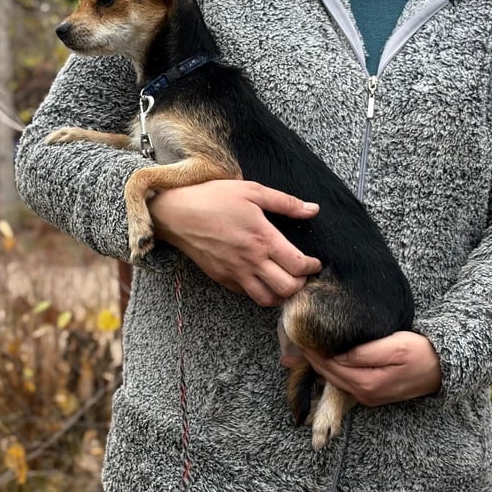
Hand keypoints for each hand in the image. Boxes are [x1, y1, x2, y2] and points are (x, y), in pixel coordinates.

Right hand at [148, 180, 321, 305]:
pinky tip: (262, 279)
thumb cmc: (213, 198)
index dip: (312, 267)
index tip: (315, 262)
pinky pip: (247, 294)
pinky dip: (260, 292)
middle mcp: (251, 260)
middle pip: (287, 288)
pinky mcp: (222, 278)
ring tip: (285, 281)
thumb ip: (285, 202)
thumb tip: (312, 209)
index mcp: (262, 238)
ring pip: (268, 299)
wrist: (177, 214)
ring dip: (282, 294)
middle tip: (302, 273)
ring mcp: (235, 273)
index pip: (298, 265)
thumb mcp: (252, 191)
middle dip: (301, 283)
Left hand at [280, 328, 441, 405]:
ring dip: (319, 363)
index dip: (312, 349)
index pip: (328, 365)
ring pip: (333, 379)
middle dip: (311, 357)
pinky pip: (344, 382)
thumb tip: (337, 355)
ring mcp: (367, 396)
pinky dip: (331, 369)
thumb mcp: (394, 347)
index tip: (299, 332)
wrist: (443, 369)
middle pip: (327, 374)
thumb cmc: (420, 352)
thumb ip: (364, 353)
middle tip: (296, 336)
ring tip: (306, 344)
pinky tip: (326, 355)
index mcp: (366, 383)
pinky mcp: (371, 394)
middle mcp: (363, 394)